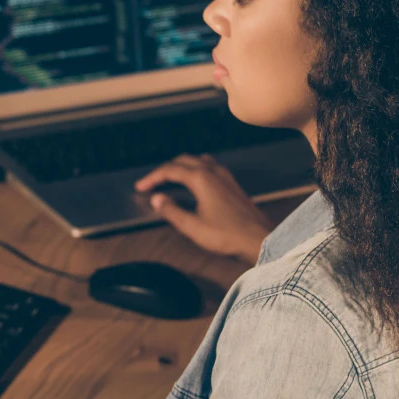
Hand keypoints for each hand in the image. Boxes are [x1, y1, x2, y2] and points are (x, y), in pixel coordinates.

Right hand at [134, 154, 274, 262]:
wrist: (258, 238)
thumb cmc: (226, 234)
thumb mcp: (192, 226)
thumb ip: (172, 211)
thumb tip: (157, 199)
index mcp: (200, 178)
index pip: (169, 170)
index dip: (152, 177)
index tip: (140, 187)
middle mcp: (213, 171)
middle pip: (182, 160)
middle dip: (164, 170)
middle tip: (151, 182)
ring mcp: (224, 175)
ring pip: (197, 160)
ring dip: (180, 166)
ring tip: (169, 179)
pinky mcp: (232, 183)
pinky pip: (208, 166)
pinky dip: (194, 169)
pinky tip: (194, 181)